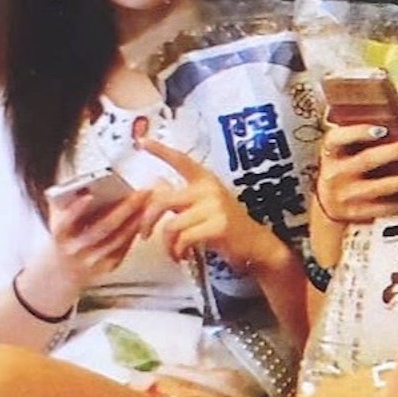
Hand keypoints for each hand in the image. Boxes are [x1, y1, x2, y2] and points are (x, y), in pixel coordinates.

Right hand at [41, 181, 152, 289]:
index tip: (89, 195)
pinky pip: (124, 248)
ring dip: (134, 220)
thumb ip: (65, 201)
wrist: (64, 272)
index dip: (76, 210)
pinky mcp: (107, 267)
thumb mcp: (58, 219)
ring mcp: (92, 261)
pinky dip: (134, 232)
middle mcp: (75, 250)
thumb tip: (82, 183)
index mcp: (60, 236)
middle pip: (102, 229)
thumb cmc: (65, 236)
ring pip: (117, 239)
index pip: (66, 222)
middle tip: (140, 192)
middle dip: (123, 209)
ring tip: (146, 203)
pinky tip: (143, 217)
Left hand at [137, 138, 289, 270]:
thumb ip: (182, 199)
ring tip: (174, 251)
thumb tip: (154, 193)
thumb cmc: (227, 226)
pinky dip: (178, 251)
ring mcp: (214, 207)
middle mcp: (209, 189)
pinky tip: (183, 255)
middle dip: (147, 220)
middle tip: (144, 234)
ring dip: (167, 244)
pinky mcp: (218, 226)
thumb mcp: (206, 205)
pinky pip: (184, 239)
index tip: (142, 141)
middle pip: (163, 201)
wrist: (256, 244)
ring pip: (171, 225)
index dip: (160, 150)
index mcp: (205, 180)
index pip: (180, 160)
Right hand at [315, 122, 397, 223]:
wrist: (328, 204)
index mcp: (331, 152)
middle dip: (397, 151)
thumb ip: (359, 137)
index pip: (338, 138)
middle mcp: (336, 173)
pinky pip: (389, 207)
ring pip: (384, 186)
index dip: (359, 133)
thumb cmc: (344, 166)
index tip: (382, 129)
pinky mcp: (360, 213)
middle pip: (368, 160)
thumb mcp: (342, 150)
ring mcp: (348, 196)